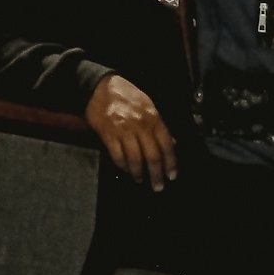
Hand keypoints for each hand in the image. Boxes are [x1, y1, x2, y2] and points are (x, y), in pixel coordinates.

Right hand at [83, 74, 176, 192]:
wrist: (100, 87)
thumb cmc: (126, 95)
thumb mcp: (148, 105)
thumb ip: (160, 124)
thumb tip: (173, 143)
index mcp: (153, 117)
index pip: (166, 144)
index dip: (171, 163)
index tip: (172, 175)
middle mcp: (140, 125)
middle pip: (152, 156)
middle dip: (156, 174)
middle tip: (158, 186)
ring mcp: (123, 131)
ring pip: (135, 159)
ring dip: (139, 173)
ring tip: (140, 180)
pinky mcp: (108, 135)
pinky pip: (118, 156)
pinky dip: (123, 166)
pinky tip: (126, 170)